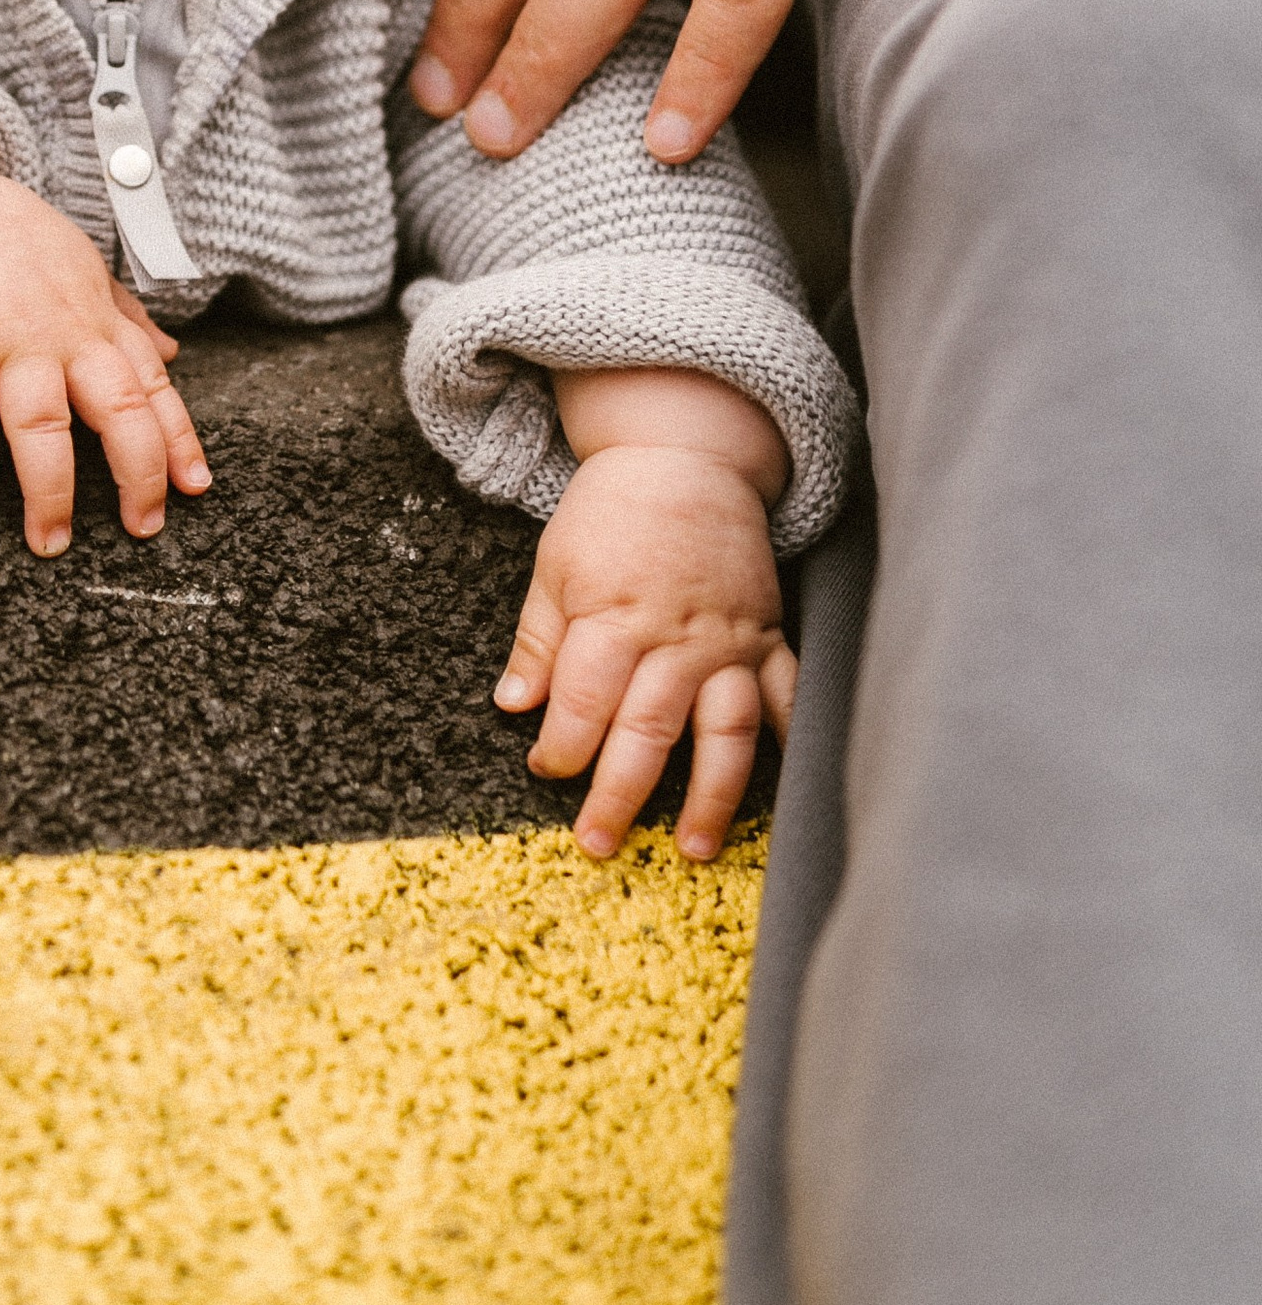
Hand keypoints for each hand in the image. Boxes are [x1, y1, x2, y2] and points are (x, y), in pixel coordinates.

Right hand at [0, 125, 210, 555]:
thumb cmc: (18, 247)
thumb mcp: (87, 273)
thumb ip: (129, 319)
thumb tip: (175, 354)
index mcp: (101, 324)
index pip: (154, 388)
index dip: (180, 440)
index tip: (195, 488)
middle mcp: (66, 336)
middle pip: (117, 409)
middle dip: (136, 473)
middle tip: (141, 529)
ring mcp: (12, 342)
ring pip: (43, 424)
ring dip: (49, 490)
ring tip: (50, 543)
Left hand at [497, 373, 795, 861]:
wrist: (684, 457)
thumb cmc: (612, 512)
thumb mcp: (556, 565)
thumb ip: (538, 640)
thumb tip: (513, 706)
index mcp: (613, 617)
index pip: (582, 702)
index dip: (560, 745)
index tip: (545, 772)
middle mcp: (675, 639)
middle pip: (647, 731)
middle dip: (619, 793)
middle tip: (598, 843)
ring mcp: (728, 642)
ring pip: (723, 731)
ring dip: (710, 795)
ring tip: (694, 847)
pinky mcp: (768, 636)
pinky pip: (787, 694)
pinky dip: (790, 739)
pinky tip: (788, 788)